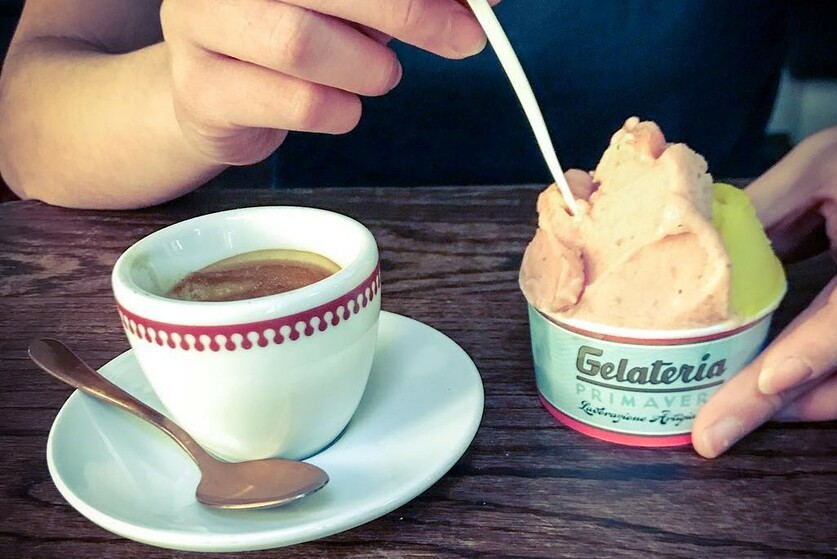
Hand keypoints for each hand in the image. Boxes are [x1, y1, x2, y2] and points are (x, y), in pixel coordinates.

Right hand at [159, 0, 496, 164]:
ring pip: (301, 44)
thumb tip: (479, 0)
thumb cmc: (288, 36)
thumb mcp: (350, 2)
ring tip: (378, 75)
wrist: (212, 93)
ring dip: (367, 68)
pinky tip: (339, 106)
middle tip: (463, 38)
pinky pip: (298, 102)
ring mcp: (200, 26)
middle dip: (412, 12)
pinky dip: (341, 111)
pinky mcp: (203, 89)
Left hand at [692, 121, 836, 457]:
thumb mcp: (817, 166)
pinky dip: (820, 392)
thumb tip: (695, 252)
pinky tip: (770, 396)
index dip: (813, 353)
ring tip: (730, 421)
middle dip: (782, 405)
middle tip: (714, 434)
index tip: (768, 384)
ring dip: (803, 408)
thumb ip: (762, 211)